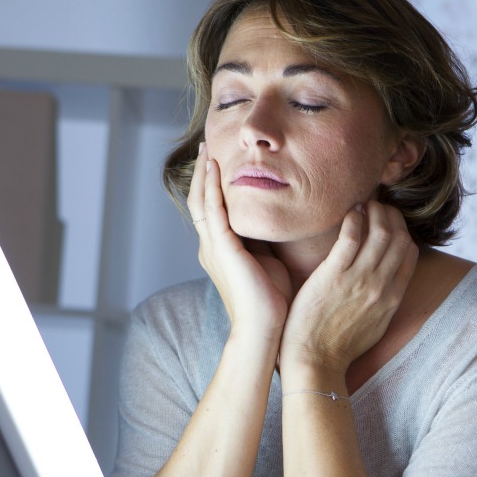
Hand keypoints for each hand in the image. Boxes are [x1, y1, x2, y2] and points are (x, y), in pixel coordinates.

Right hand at [188, 144, 291, 348]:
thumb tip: (277, 221)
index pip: (211, 209)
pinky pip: (213, 210)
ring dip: (204, 173)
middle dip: (202, 173)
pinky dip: (212, 187)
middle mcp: (211, 247)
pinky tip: (216, 167)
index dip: (212, 184)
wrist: (265, 331)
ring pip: (202, 201)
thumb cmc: (272, 302)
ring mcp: (214, 248)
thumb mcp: (268, 261)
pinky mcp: (223, 249)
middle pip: (199, 200)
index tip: (218, 160)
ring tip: (208, 148)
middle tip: (207, 145)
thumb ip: (265, 241)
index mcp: (220, 251)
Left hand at [280, 200, 417, 376]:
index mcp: (392, 298)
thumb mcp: (375, 326)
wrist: (314, 361)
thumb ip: (384, 301)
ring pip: (379, 232)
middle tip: (378, 205)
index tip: (390, 221)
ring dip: (375, 211)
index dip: (402, 230)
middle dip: (391, 215)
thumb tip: (386, 282)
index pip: (409, 252)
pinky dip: (354, 218)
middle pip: (398, 237)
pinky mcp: (333, 276)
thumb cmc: (338, 346)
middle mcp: (381, 286)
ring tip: (365, 203)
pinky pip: (350, 237)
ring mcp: (358, 280)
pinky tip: (350, 212)